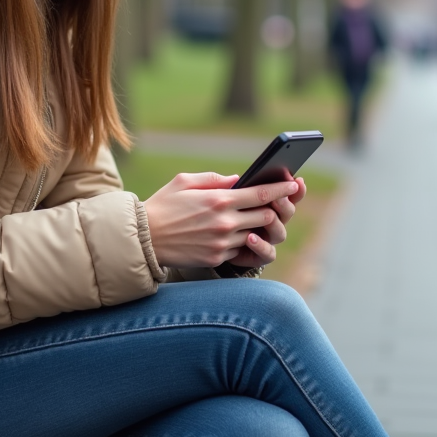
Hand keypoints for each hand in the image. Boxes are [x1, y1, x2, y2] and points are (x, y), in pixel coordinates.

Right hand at [143, 173, 299, 268]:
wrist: (142, 239)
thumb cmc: (162, 205)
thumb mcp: (185, 181)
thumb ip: (215, 178)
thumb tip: (239, 180)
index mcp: (220, 199)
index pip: (262, 194)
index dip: (282, 190)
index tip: (294, 185)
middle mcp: (225, 222)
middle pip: (266, 216)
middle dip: (274, 210)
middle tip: (277, 204)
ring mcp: (222, 243)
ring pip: (256, 235)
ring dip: (260, 227)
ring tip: (257, 219)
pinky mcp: (217, 258)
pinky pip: (241, 250)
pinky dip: (244, 242)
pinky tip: (240, 235)